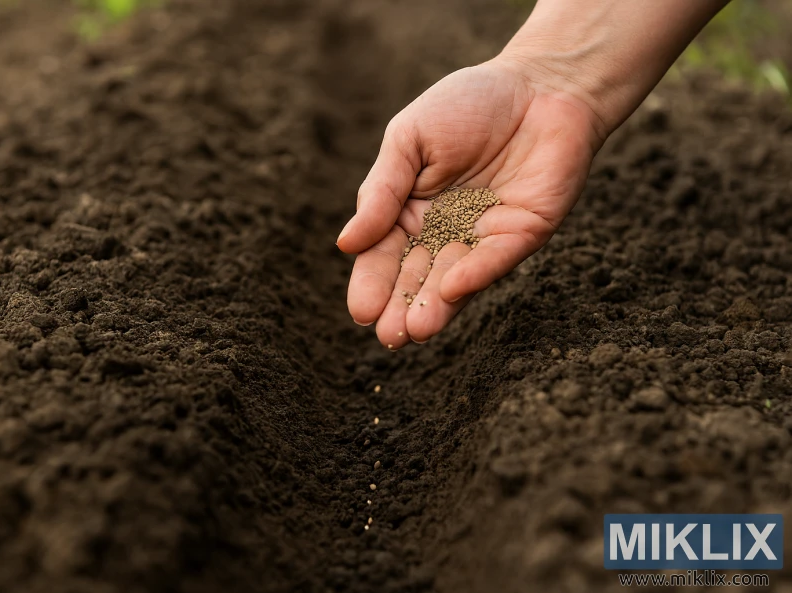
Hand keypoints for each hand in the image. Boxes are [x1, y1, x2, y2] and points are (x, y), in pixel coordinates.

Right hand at [336, 57, 604, 347]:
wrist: (539, 82)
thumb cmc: (467, 104)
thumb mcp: (408, 139)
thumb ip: (381, 190)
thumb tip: (346, 244)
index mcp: (411, 212)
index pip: (384, 255)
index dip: (372, 283)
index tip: (361, 311)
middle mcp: (446, 232)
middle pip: (418, 276)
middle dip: (403, 306)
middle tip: (389, 336)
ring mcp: (485, 236)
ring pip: (455, 277)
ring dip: (436, 305)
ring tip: (414, 330)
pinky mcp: (525, 233)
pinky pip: (497, 257)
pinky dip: (476, 273)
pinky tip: (452, 288)